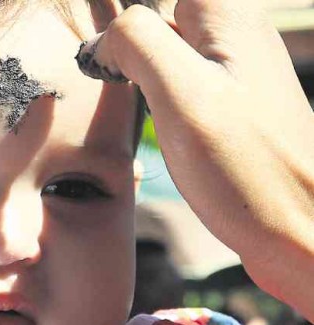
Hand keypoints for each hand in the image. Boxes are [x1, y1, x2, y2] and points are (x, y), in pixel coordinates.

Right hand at [79, 0, 313, 319]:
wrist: (299, 227)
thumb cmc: (246, 169)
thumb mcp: (181, 94)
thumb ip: (137, 43)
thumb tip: (103, 43)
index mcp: (225, 15)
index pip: (149, 2)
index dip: (125, 33)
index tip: (120, 73)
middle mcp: (234, 32)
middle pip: (155, 23)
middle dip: (132, 56)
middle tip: (136, 97)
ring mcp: (232, 69)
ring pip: (163, 55)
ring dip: (144, 82)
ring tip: (160, 120)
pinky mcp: (228, 103)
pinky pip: (177, 85)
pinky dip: (159, 102)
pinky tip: (169, 132)